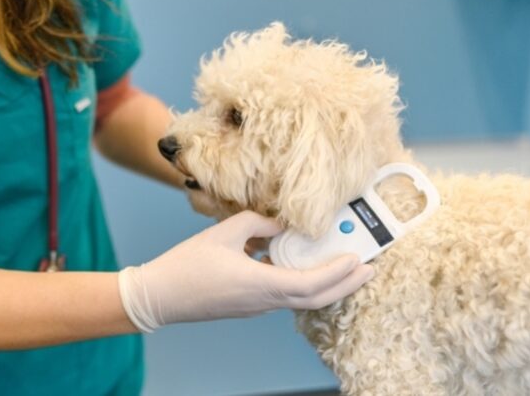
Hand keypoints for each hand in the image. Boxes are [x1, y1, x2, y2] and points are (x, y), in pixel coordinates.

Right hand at [118, 211, 374, 331]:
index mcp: (260, 284)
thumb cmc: (187, 265)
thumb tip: (281, 224)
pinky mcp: (247, 305)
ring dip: (327, 285)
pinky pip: (283, 294)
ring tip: (345, 267)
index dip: (338, 274)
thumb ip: (258, 223)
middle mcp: (264, 300)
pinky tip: (301, 264)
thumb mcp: (223, 232)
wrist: (160, 296)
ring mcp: (256, 306)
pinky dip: (303, 283)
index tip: (359, 260)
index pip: (311, 284)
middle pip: (315, 299)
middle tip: (368, 270)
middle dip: (345, 285)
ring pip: (301, 299)